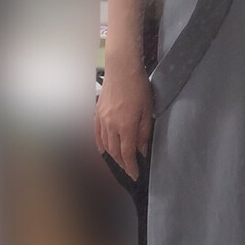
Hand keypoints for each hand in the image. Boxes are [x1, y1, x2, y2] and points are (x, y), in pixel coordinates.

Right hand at [94, 64, 153, 181]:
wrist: (121, 69)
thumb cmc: (139, 88)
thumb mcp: (147, 111)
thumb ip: (144, 133)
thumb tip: (142, 150)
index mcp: (125, 126)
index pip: (127, 154)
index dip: (131, 167)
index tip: (135, 175)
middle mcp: (111, 126)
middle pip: (115, 152)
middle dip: (122, 164)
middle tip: (129, 170)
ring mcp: (101, 120)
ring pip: (105, 145)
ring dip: (113, 156)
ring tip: (120, 163)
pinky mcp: (97, 114)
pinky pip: (97, 135)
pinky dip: (101, 146)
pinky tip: (104, 151)